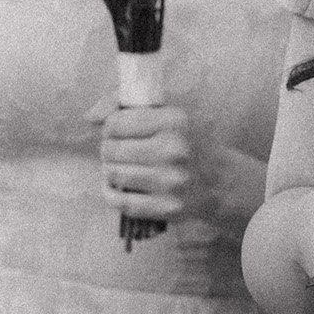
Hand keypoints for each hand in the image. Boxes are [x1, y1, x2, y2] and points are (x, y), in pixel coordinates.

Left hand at [94, 102, 209, 224]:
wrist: (224, 181)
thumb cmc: (191, 143)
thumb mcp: (169, 114)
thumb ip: (127, 106)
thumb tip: (90, 116)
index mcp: (175, 121)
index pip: (115, 123)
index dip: (111, 127)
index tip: (120, 132)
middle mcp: (173, 150)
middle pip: (109, 149)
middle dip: (110, 150)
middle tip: (122, 152)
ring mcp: (170, 181)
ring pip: (112, 174)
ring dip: (112, 171)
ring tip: (125, 168)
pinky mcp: (166, 207)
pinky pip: (119, 201)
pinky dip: (113, 194)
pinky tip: (121, 188)